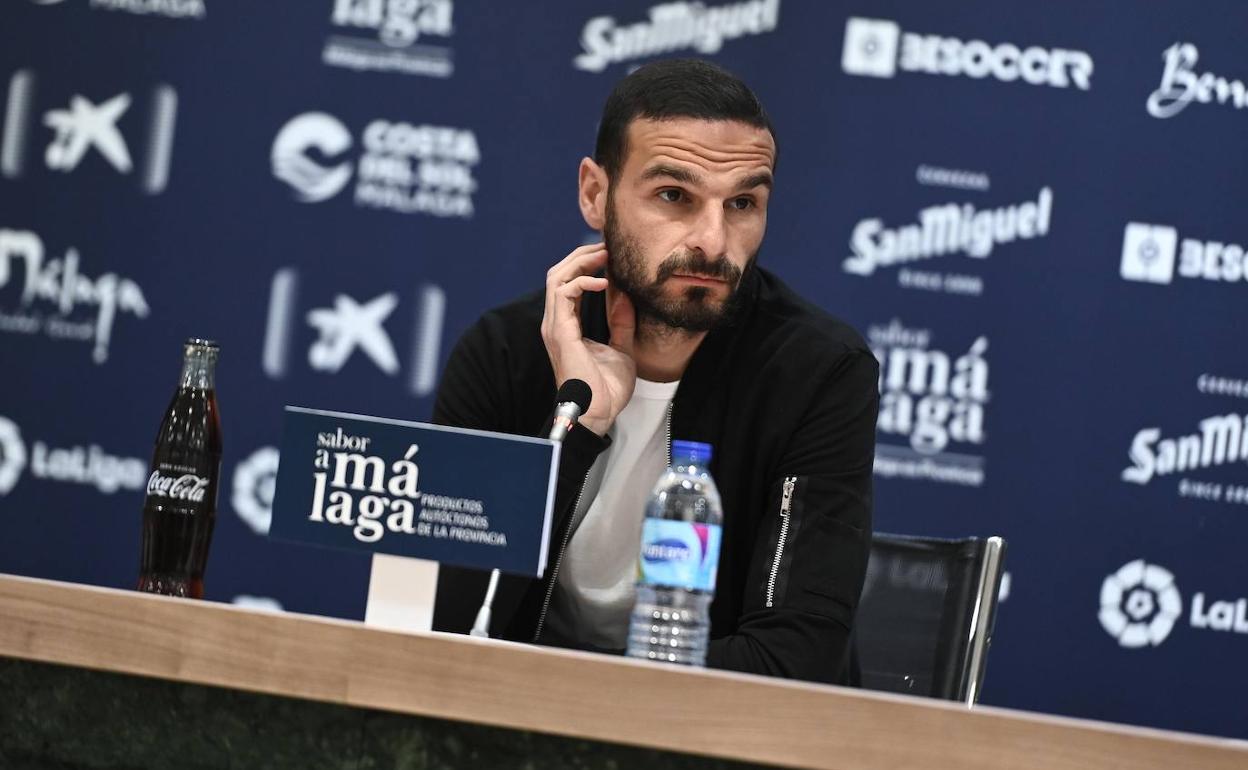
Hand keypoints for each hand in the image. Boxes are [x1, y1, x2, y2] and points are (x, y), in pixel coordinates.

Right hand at [540, 243, 635, 435]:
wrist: (599, 413)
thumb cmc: (607, 389)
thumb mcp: (621, 347)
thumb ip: (621, 322)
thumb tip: (625, 295)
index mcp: (567, 326)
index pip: (569, 283)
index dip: (587, 265)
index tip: (610, 255)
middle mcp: (556, 323)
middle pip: (559, 273)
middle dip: (582, 255)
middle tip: (607, 247)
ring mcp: (555, 326)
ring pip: (557, 277)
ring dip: (581, 261)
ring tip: (604, 256)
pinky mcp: (560, 331)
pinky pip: (564, 292)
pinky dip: (583, 280)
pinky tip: (604, 282)